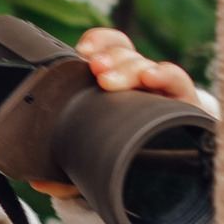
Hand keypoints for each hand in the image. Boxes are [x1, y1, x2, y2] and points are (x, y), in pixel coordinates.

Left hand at [31, 27, 201, 199]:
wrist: (172, 176)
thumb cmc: (129, 155)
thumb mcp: (96, 159)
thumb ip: (68, 170)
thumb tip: (39, 181)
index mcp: (117, 82)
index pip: (110, 47)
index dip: (98, 42)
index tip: (81, 51)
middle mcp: (139, 81)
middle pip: (125, 54)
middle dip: (109, 57)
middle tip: (94, 69)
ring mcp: (161, 90)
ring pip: (146, 64)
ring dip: (128, 67)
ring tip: (110, 80)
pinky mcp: (184, 103)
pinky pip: (178, 81)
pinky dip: (165, 74)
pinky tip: (151, 77)